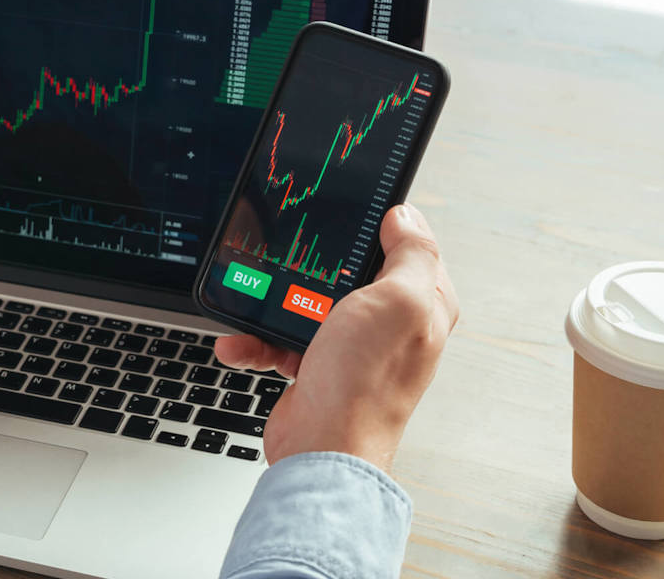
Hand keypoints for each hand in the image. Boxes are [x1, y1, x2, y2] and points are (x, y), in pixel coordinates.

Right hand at [213, 204, 458, 470]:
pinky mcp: (317, 367)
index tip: (350, 213)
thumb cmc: (365, 384)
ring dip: (273, 305)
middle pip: (351, 273)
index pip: (410, 248)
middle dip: (314, 268)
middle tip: (296, 260)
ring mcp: (352, 349)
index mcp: (422, 306)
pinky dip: (256, 340)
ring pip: (307, 305)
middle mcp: (391, 327)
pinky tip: (240, 341)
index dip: (382, 228)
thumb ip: (411, 254)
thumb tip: (406, 217)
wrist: (321, 448)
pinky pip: (280, 340)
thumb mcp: (398, 301)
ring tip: (253, 303)